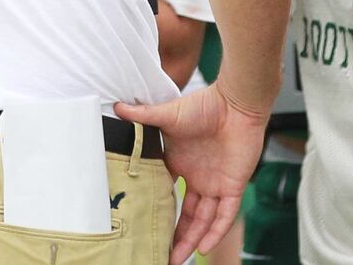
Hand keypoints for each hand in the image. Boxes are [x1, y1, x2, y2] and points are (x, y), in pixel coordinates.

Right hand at [116, 80, 267, 264]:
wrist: (235, 103)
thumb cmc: (204, 106)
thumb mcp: (168, 115)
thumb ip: (143, 116)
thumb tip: (118, 107)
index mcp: (180, 164)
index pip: (166, 194)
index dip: (156, 210)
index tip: (142, 225)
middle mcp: (197, 178)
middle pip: (186, 215)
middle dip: (175, 237)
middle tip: (161, 255)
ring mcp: (215, 184)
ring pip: (203, 220)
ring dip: (191, 240)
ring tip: (176, 259)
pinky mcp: (233, 186)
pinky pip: (225, 215)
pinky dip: (216, 231)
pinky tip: (203, 247)